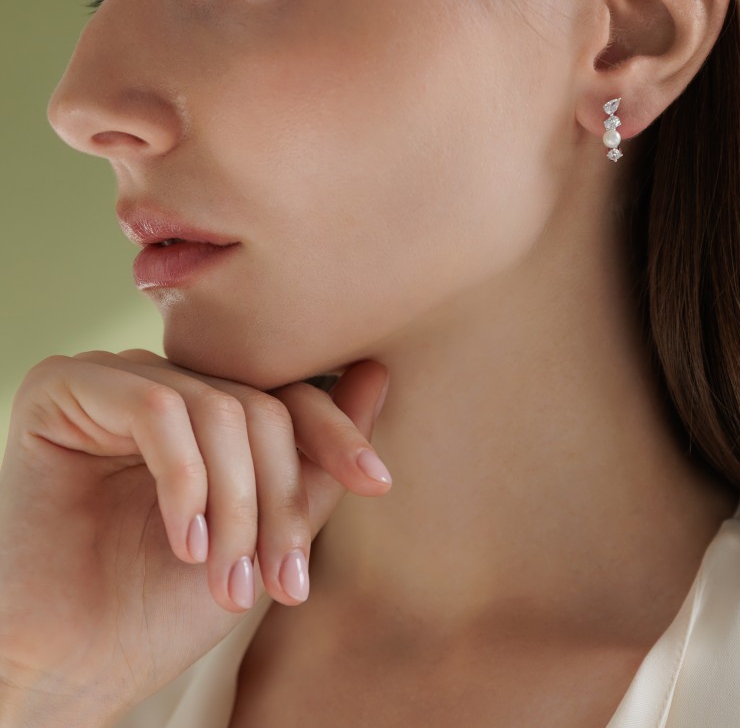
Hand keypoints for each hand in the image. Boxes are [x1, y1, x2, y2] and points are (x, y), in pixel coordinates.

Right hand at [0, 349, 389, 719]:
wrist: (71, 666)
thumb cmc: (161, 605)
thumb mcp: (265, 533)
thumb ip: (317, 460)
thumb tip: (378, 373)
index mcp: (202, 409)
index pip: (286, 394)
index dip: (336, 434)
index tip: (375, 482)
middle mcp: (160, 383)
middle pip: (258, 406)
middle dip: (279, 500)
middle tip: (282, 581)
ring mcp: (111, 380)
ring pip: (217, 410)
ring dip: (236, 506)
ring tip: (226, 580)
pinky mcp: (62, 389)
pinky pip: (156, 411)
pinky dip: (184, 482)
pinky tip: (183, 544)